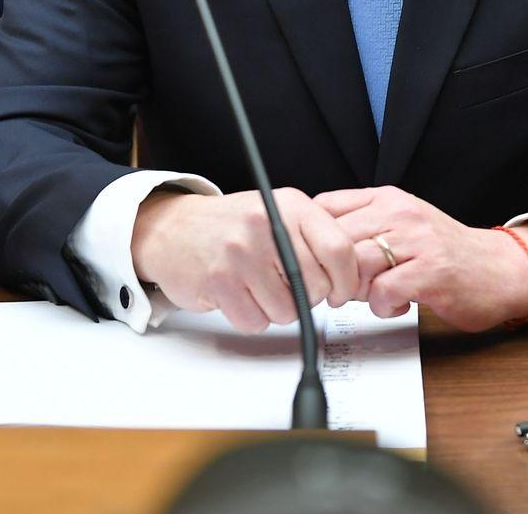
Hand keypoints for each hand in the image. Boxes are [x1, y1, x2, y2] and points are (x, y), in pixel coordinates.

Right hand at [130, 188, 362, 333]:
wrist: (174, 229)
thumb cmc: (232, 226)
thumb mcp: (279, 214)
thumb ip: (315, 238)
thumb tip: (353, 277)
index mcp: (290, 206)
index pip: (339, 250)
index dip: (347, 280)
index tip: (341, 291)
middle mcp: (266, 225)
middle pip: (316, 287)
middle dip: (306, 296)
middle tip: (286, 284)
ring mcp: (240, 253)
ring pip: (287, 311)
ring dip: (275, 308)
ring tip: (257, 285)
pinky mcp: (219, 282)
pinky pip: (255, 321)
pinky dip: (250, 316)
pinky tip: (238, 294)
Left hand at [316, 187, 527, 331]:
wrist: (500, 269)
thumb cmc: (445, 253)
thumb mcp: (401, 224)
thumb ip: (362, 226)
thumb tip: (312, 243)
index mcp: (387, 199)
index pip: (325, 207)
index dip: (312, 239)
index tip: (318, 261)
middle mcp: (401, 213)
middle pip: (335, 239)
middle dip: (332, 271)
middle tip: (344, 289)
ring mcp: (418, 241)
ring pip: (355, 264)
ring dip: (355, 291)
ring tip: (372, 296)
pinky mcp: (432, 272)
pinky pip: (383, 291)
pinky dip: (381, 306)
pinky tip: (396, 305)